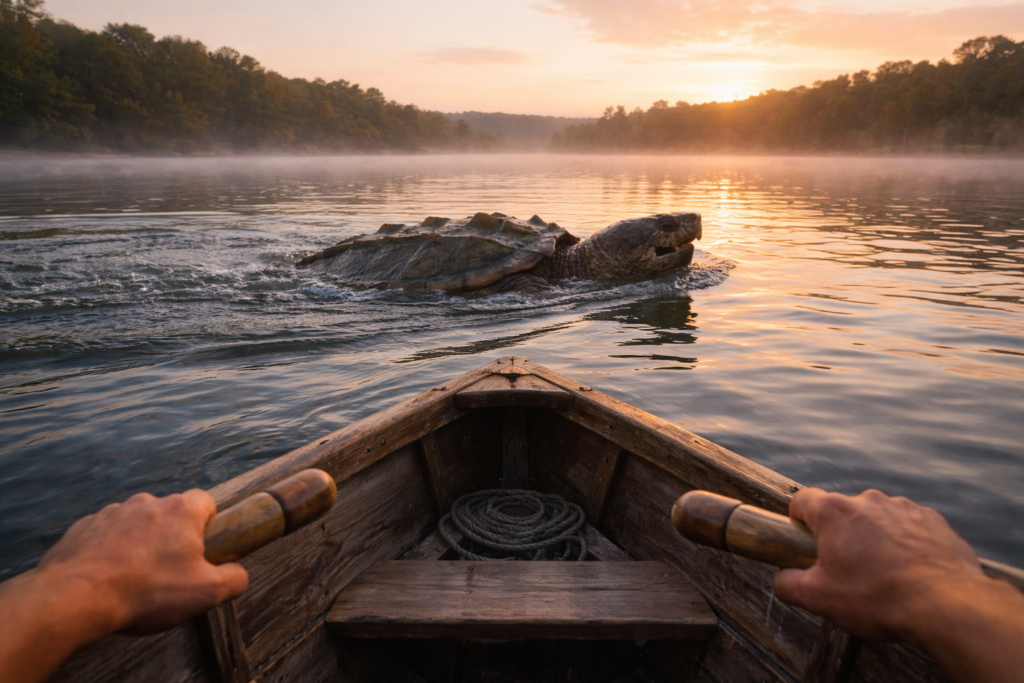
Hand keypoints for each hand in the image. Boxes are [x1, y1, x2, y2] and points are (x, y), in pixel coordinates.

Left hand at [37, 489, 248, 633]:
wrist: (75, 598)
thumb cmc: (146, 591)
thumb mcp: (206, 593)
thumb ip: (234, 579)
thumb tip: (238, 574)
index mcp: (181, 511)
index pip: (206, 502)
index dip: (209, 525)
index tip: (203, 549)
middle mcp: (147, 502)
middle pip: (170, 514)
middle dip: (172, 539)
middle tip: (169, 572)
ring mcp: (112, 512)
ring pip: (136, 524)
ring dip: (139, 544)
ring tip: (134, 579)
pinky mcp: (84, 527)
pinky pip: (105, 535)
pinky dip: (110, 551)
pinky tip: (108, 578)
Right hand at [772, 488, 980, 639]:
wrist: (947, 605)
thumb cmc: (878, 598)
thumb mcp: (817, 598)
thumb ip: (786, 583)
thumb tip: (781, 577)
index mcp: (834, 512)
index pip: (801, 500)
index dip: (797, 521)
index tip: (804, 543)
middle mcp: (868, 500)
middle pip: (841, 511)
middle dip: (840, 536)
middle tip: (846, 570)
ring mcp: (904, 507)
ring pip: (876, 519)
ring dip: (873, 539)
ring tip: (883, 575)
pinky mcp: (932, 520)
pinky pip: (908, 527)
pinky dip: (904, 543)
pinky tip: (909, 571)